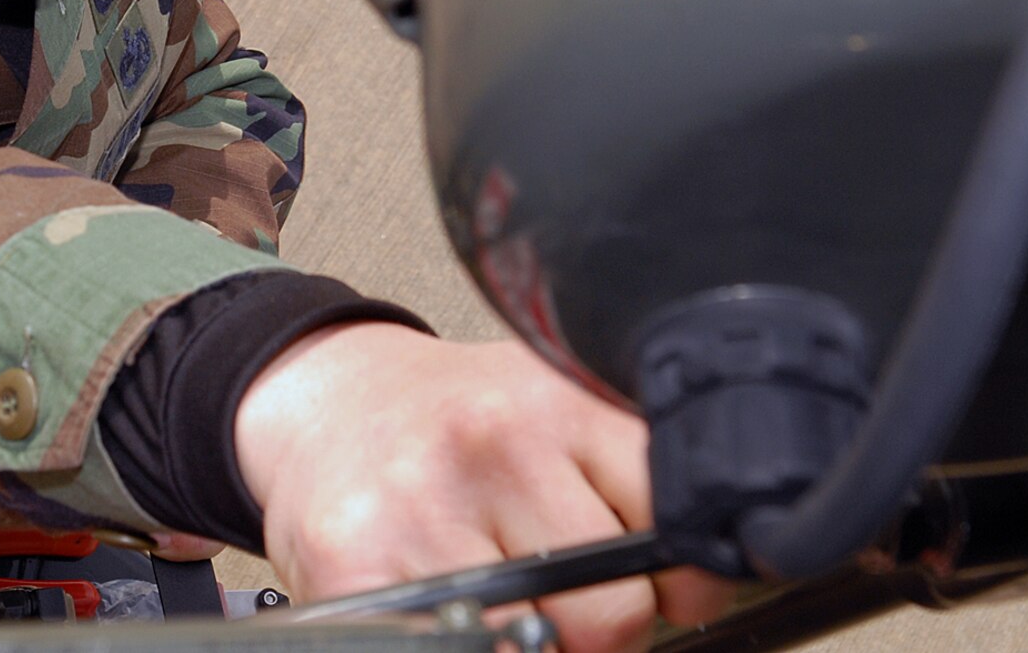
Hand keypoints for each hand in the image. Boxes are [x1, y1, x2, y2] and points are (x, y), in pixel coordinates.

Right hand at [233, 323, 732, 652]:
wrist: (327, 399)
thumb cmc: (448, 422)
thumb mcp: (551, 409)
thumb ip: (627, 475)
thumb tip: (700, 581)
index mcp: (555, 404)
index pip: (674, 526)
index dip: (685, 580)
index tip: (667, 586)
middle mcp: (490, 447)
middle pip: (615, 612)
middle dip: (602, 626)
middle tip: (563, 596)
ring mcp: (419, 511)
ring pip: (540, 649)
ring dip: (532, 641)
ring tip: (501, 595)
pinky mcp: (354, 567)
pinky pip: (461, 650)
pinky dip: (469, 641)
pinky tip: (452, 608)